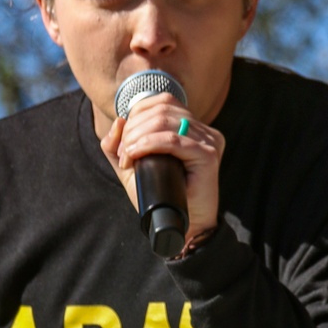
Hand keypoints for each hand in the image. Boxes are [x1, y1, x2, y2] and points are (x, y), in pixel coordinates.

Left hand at [100, 92, 223, 243]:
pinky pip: (172, 140)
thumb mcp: (132, 169)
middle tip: (123, 154)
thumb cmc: (160, 197)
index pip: (161, 101)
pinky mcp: (208, 155)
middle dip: (133, 128)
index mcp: (190, 126)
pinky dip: (148, 144)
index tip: (124, 143)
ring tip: (127, 157)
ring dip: (137, 136)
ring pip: (164, 121)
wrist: (182, 225)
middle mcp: (202, 130)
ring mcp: (208, 140)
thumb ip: (118, 146)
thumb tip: (118, 120)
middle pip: (161, 109)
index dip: (136, 115)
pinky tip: (134, 154)